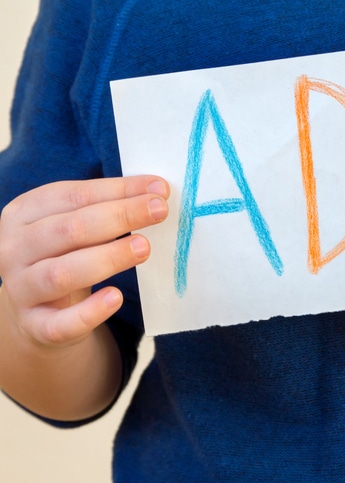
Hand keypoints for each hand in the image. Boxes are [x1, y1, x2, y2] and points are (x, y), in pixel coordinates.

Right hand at [0, 176, 168, 348]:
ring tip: (144, 247)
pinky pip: (60, 323)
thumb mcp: (77, 225)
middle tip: (159, 211)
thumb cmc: (66, 254)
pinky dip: (89, 312)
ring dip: (107, 258)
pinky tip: (116, 297)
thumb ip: (109, 206)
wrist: (37, 311)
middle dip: (119, 217)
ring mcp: (20, 289)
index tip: (158, 189)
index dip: (119, 191)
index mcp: (22, 213)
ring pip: (61, 273)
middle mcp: (14, 249)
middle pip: (69, 229)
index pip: (74, 196)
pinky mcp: (34, 326)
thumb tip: (156, 191)